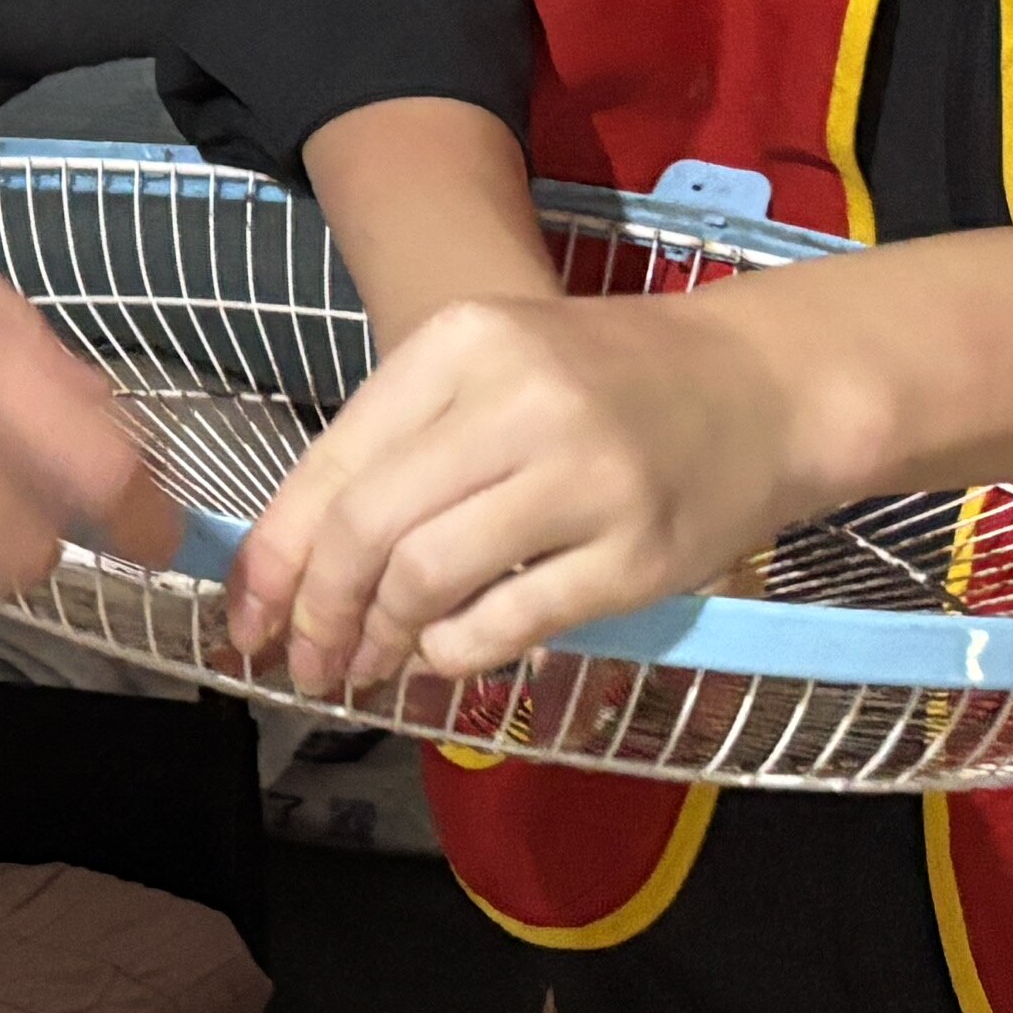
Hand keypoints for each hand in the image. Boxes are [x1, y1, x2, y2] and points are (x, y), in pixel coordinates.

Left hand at [223, 288, 821, 696]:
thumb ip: (401, 445)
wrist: (764, 383)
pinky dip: (455, 652)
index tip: (248, 619)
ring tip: (366, 666)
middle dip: (318, 613)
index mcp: (461, 346)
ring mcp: (582, 478)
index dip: (275, 558)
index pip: (332, 465)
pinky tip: (442, 656)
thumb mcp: (494, 368)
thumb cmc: (608, 379)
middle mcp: (517, 402)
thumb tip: (294, 558)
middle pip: (367, 530)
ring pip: (428, 577)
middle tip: (306, 662)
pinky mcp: (636, 554)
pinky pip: (510, 620)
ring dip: (378, 638)